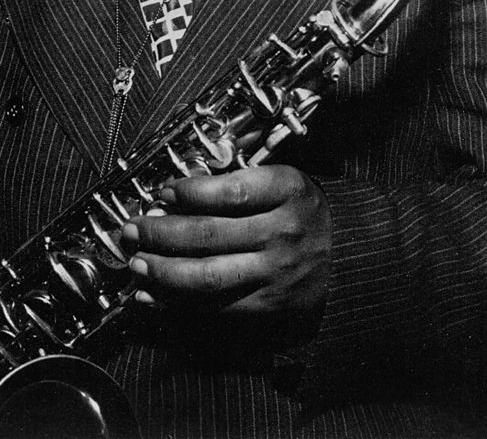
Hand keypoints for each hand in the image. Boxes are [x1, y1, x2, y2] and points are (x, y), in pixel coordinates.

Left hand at [121, 166, 331, 326]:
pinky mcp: (270, 306)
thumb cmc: (307, 214)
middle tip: (132, 229)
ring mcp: (276, 272)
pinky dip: (178, 303)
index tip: (162, 191)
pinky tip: (152, 296)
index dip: (188, 191)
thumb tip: (179, 190)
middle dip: (159, 232)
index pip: (229, 190)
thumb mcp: (286, 182)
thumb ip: (240, 180)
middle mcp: (283, 231)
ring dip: (162, 270)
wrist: (354, 259)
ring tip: (136, 263)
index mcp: (289, 191)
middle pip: (208, 234)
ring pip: (206, 275)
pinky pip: (216, 306)